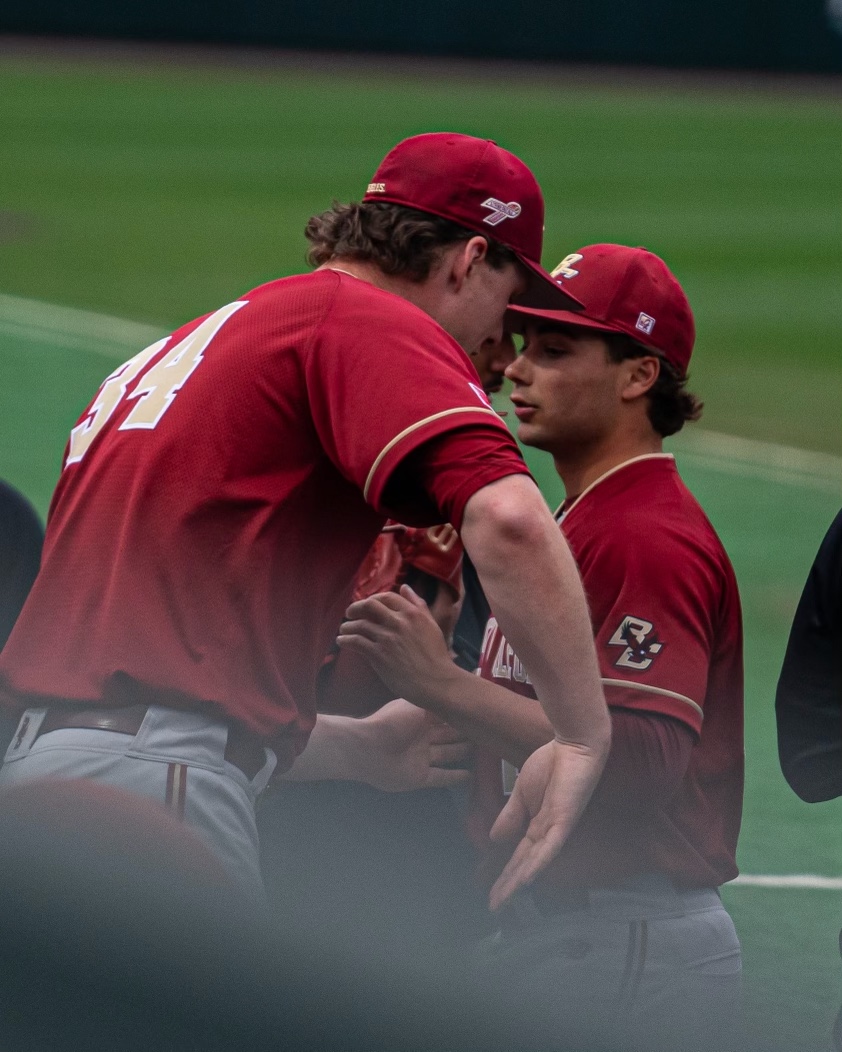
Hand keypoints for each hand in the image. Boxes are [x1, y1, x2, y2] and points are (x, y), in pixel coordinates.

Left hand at [337, 585, 456, 704]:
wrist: (436, 681)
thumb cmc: (436, 655)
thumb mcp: (431, 624)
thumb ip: (418, 605)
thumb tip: (405, 587)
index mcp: (412, 613)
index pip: (387, 597)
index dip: (373, 599)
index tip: (367, 605)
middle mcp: (398, 622)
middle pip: (369, 606)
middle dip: (356, 608)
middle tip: (349, 613)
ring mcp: (387, 638)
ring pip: (360, 624)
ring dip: (348, 626)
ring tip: (344, 630)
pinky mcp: (379, 654)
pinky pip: (356, 642)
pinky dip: (346, 640)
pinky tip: (342, 642)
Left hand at [361, 698, 472, 791]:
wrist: (369, 747)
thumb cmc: (394, 721)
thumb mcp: (418, 704)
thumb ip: (437, 703)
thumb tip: (456, 696)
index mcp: (420, 717)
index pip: (445, 715)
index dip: (460, 714)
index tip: (480, 712)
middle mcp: (423, 736)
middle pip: (448, 735)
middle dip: (464, 733)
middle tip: (486, 731)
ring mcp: (421, 757)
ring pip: (447, 754)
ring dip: (461, 753)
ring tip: (483, 751)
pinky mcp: (420, 777)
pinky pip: (441, 777)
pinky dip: (454, 777)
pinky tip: (469, 776)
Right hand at [486, 737, 607, 910]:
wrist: (574, 744)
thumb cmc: (552, 764)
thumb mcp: (521, 793)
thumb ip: (510, 816)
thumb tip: (493, 839)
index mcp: (539, 826)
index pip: (519, 856)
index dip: (505, 875)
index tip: (491, 893)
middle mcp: (549, 833)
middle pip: (525, 865)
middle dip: (509, 886)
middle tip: (494, 908)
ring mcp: (558, 828)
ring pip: (535, 862)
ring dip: (519, 882)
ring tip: (504, 900)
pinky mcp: (565, 820)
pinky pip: (550, 846)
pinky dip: (538, 863)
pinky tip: (526, 879)